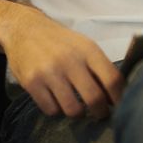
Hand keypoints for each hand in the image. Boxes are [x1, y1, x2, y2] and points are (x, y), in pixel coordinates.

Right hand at [0, 9, 124, 118]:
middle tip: (99, 113)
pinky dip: (56, 109)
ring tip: (76, 106)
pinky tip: (55, 99)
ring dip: (77, 112)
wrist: (23, 29)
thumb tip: (116, 97)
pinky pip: (51, 110)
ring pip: (73, 110)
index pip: (112, 80)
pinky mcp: (32, 82)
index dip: (119, 98)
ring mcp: (50, 72)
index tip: (118, 105)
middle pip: (94, 98)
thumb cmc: (59, 41)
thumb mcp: (83, 46)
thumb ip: (99, 68)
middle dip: (100, 112)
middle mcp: (70, 60)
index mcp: (88, 50)